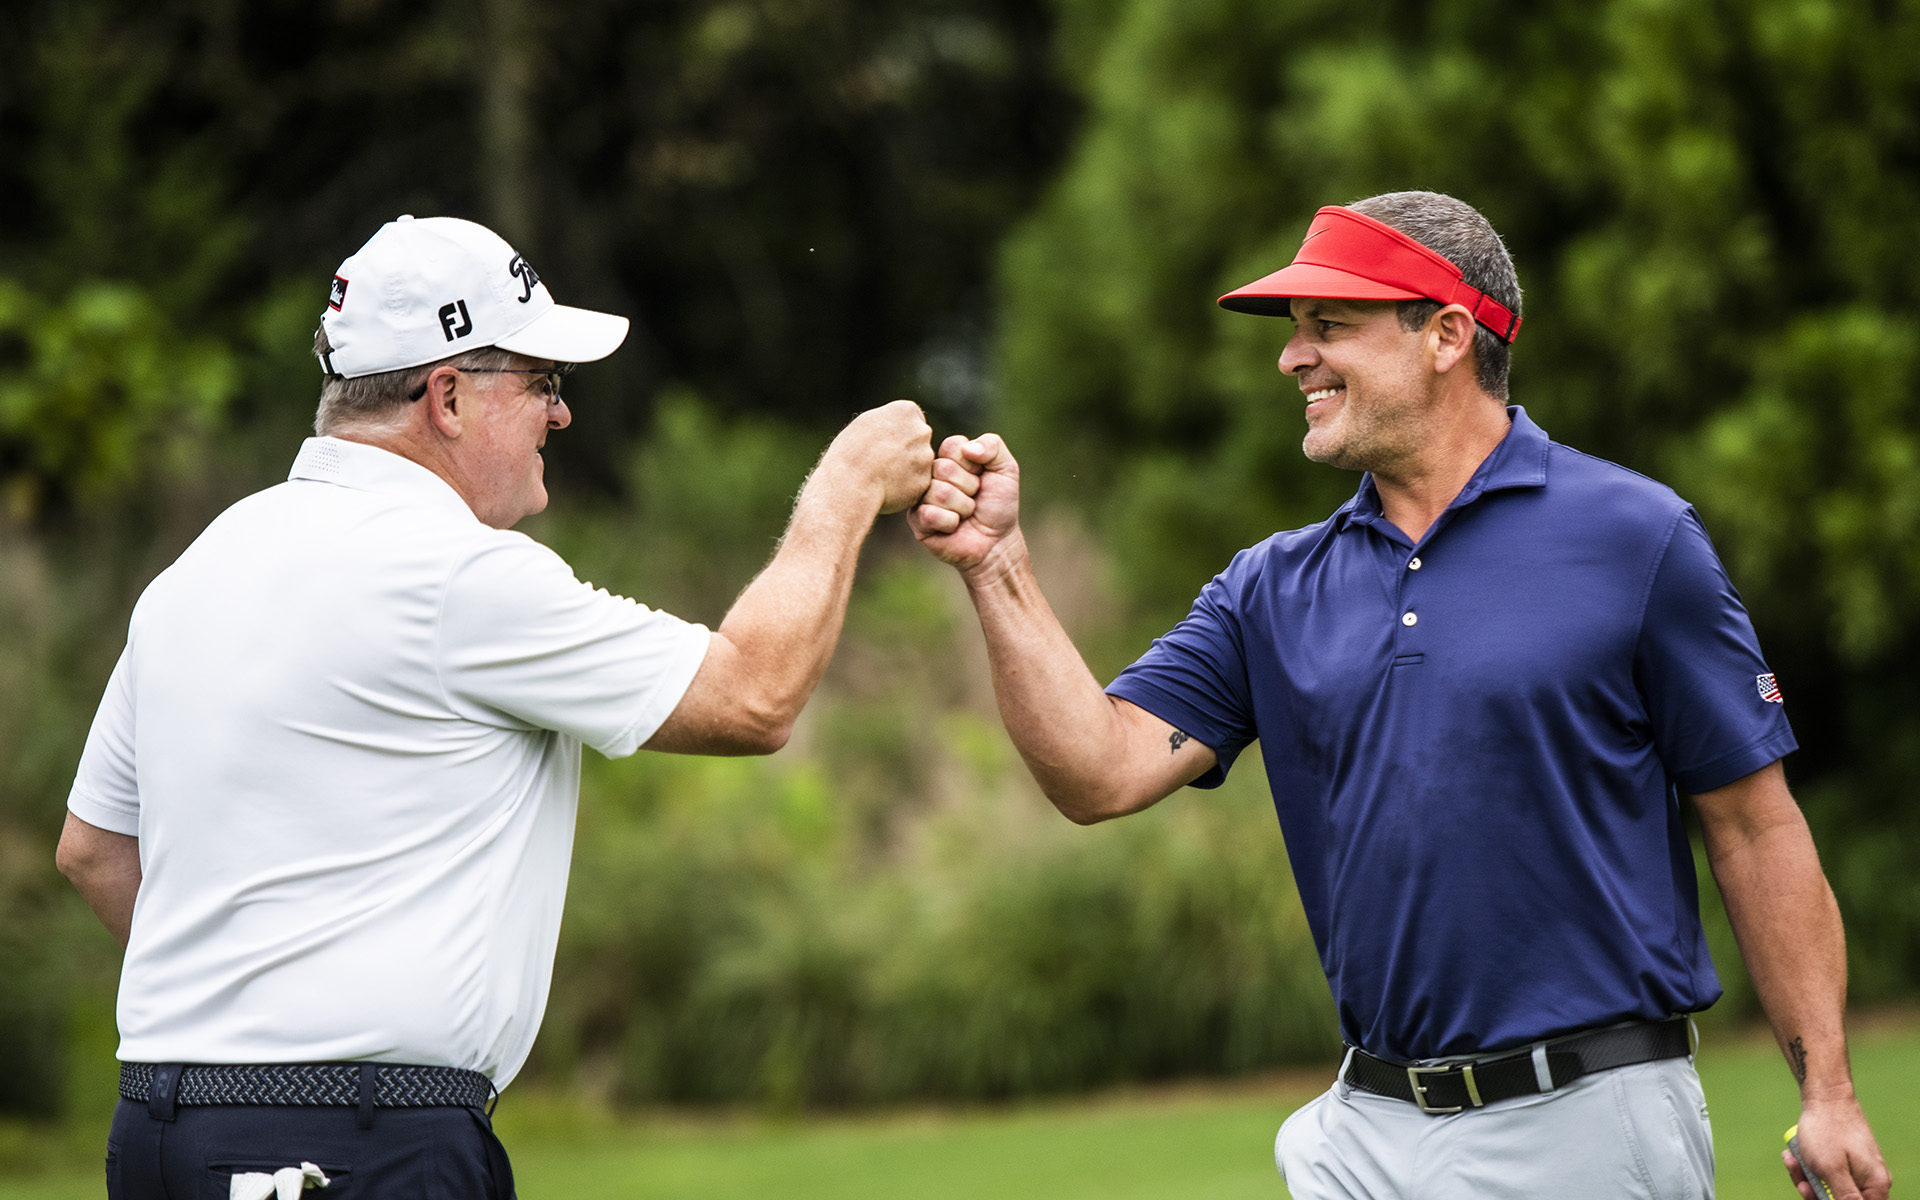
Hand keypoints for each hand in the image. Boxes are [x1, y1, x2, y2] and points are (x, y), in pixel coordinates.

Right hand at [823, 400, 933, 514]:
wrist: (851, 483)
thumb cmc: (850, 452)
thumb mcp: (866, 422)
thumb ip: (888, 420)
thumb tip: (898, 424)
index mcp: (907, 411)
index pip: (911, 418)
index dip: (895, 430)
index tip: (881, 440)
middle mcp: (922, 431)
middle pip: (918, 438)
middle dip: (905, 447)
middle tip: (881, 458)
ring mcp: (926, 456)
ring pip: (919, 461)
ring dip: (907, 467)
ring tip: (881, 473)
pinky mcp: (925, 480)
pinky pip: (917, 481)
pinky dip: (906, 485)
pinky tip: (887, 486)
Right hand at [908, 433, 1021, 579]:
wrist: (997, 541)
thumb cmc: (999, 504)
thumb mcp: (1006, 469)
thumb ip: (992, 445)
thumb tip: (967, 448)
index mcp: (949, 458)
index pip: (952, 445)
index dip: (972, 464)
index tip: (980, 476)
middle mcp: (932, 475)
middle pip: (943, 468)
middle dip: (968, 487)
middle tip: (974, 498)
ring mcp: (922, 497)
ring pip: (938, 492)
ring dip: (962, 507)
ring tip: (966, 514)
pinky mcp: (917, 520)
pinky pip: (930, 514)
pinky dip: (951, 523)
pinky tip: (954, 527)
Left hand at [1785, 1097, 1890, 1199]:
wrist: (1825, 1095)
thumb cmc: (1827, 1131)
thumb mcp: (1832, 1169)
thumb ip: (1845, 1198)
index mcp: (1875, 1186)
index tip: (1816, 1193)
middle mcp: (1871, 1180)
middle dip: (1814, 1192)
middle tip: (1799, 1182)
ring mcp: (1858, 1168)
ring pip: (1829, 1186)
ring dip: (1806, 1178)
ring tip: (1791, 1161)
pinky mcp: (1845, 1159)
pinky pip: (1825, 1171)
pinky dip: (1807, 1166)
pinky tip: (1791, 1156)